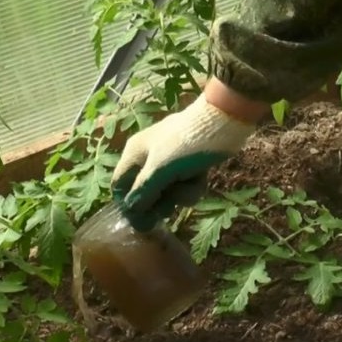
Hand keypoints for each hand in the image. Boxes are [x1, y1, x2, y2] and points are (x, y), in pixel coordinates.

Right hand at [111, 87, 261, 231]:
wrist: (222, 122)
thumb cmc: (184, 145)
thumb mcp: (159, 171)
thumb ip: (143, 194)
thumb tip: (132, 217)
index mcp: (134, 154)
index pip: (119, 185)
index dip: (128, 203)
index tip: (141, 219)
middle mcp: (147, 158)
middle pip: (144, 192)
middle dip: (159, 201)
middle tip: (169, 208)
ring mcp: (169, 161)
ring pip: (167, 191)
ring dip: (180, 193)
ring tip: (189, 183)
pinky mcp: (188, 165)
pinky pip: (183, 184)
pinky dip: (192, 185)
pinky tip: (201, 177)